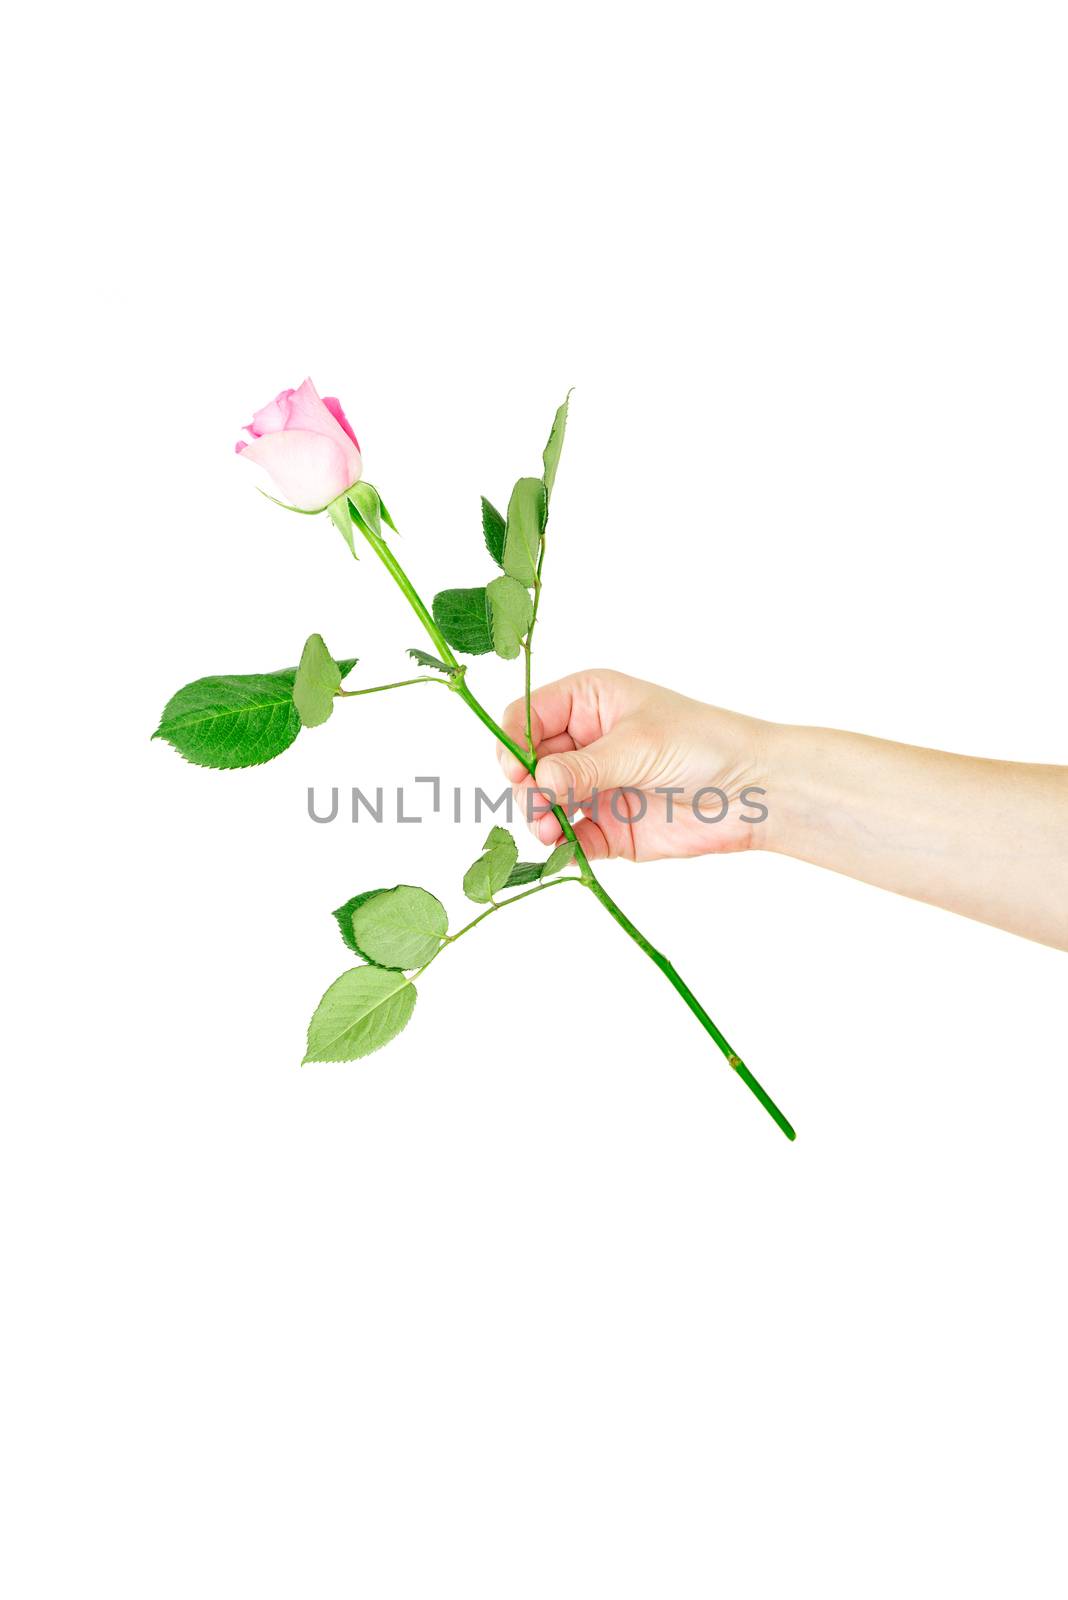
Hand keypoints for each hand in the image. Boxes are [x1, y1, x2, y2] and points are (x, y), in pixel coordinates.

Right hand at [497, 668, 771, 860]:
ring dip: (538, 820)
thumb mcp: (638, 745)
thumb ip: (583, 767)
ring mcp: (592, 786)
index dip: (514, 742)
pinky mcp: (606, 827)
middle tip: (539, 806)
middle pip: (528, 764)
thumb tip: (538, 784)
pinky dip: (561, 848)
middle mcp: (584, 742)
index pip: (527, 715)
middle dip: (525, 787)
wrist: (752, 791)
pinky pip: (569, 840)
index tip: (517, 770)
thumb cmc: (703, 744)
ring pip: (541, 805)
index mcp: (588, 702)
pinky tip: (564, 852)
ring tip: (550, 832)